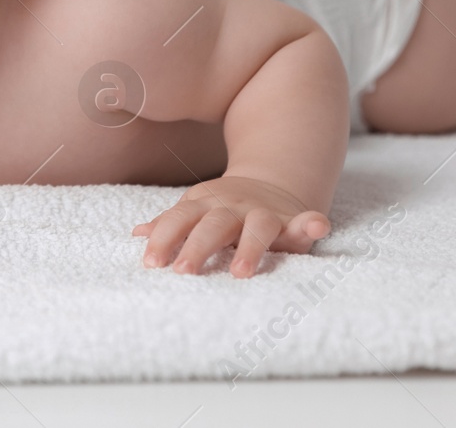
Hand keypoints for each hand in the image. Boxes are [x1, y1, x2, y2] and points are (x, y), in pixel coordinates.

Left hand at [133, 175, 329, 277]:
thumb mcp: (196, 210)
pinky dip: (312, 223)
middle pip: (213, 225)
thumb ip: (171, 224)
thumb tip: (137, 233)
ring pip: (257, 226)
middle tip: (183, 271)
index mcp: (204, 205)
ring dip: (249, 247)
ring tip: (240, 272)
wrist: (269, 183)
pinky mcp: (293, 221)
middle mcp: (232, 207)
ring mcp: (263, 212)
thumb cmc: (223, 209)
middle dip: (198, 247)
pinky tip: (318, 227)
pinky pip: (306, 220)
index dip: (164, 238)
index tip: (151, 263)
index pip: (179, 220)